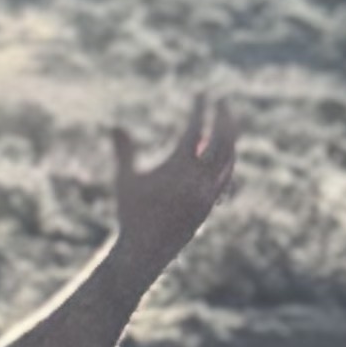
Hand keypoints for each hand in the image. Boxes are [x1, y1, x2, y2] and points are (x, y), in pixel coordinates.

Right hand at [107, 90, 238, 275]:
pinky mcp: (211, 205)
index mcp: (180, 170)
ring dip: (230, 140)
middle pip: (223, 141)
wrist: (146, 252)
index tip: (202, 93)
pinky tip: (222, 156)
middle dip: (225, 119)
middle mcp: (201, 181)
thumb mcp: (125, 180)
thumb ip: (124, 152)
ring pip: (229, 160)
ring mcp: (209, 194)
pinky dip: (226, 161)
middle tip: (223, 102)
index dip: (200, 109)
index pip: (196, 131)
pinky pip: (226, 177)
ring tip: (226, 125)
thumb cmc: (131, 214)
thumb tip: (116, 126)